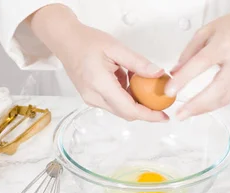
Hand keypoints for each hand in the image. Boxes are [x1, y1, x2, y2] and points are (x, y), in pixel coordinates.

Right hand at [29, 5, 168, 121]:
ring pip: (120, 109)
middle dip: (146, 110)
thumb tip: (158, 73)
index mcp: (100, 84)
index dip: (149, 115)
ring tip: (144, 83)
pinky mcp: (91, 97)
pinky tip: (130, 80)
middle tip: (162, 102)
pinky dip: (126, 96)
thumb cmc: (86, 41)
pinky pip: (113, 103)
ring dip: (135, 101)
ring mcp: (91, 99)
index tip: (164, 115)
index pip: (129, 109)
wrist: (65, 41)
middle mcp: (93, 97)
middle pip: (126, 113)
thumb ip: (138, 63)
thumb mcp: (116, 47)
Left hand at [165, 3, 229, 119]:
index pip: (201, 64)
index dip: (184, 79)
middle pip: (216, 89)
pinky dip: (214, 106)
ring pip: (224, 98)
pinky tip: (202, 108)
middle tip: (180, 114)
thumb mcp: (206, 31)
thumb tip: (175, 73)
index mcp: (224, 45)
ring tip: (187, 114)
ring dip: (204, 109)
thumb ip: (189, 52)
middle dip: (196, 105)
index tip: (170, 90)